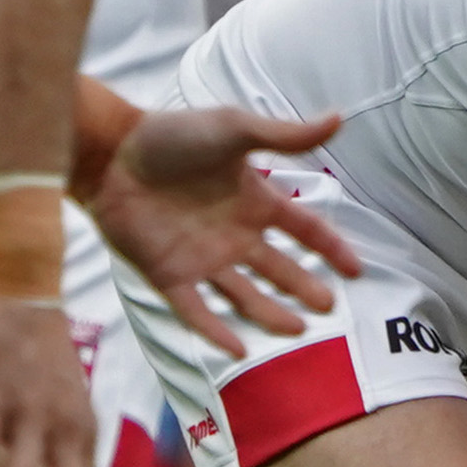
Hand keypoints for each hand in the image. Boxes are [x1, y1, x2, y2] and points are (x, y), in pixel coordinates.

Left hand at [87, 107, 358, 356]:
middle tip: (329, 308)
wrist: (110, 154)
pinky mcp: (169, 275)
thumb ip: (285, 135)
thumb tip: (340, 118)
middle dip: (305, 288)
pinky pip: (197, 310)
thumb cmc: (171, 136)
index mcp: (253, 201)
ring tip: (298, 331)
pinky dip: (216, 331)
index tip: (357, 269)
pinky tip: (239, 348)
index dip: (332, 248)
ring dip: (271, 314)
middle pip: (279, 269)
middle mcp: (234, 235)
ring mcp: (202, 258)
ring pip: (245, 295)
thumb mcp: (234, 129)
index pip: (304, 230)